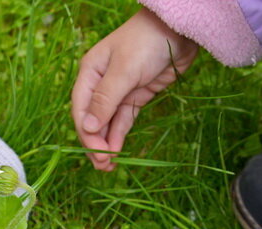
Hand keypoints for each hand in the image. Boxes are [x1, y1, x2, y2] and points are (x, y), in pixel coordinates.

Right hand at [72, 8, 198, 170]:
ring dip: (106, 144)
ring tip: (108, 166)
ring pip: (108, 123)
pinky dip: (119, 136)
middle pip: (93, 119)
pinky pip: (123, 120)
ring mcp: (119, 91)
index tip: (96, 151)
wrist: (179, 29)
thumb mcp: (124, 70)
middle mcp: (100, 84)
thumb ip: (105, 100)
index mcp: (90, 73)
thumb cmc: (146, 41)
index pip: (81, 109)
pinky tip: (117, 151)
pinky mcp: (136, 96)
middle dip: (95, 143)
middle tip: (102, 165)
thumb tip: (88, 128)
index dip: (87, 132)